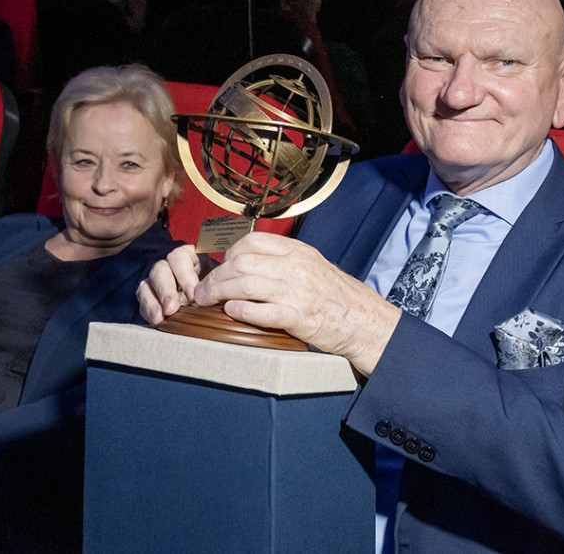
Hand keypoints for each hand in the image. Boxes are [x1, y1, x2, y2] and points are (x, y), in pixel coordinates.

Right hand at [137, 244, 212, 324]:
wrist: (212, 314)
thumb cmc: (218, 297)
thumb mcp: (219, 290)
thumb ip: (216, 290)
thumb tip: (216, 297)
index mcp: (191, 259)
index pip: (180, 257)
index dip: (184, 275)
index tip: (193, 295)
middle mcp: (171, 267)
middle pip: (161, 269)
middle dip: (166, 289)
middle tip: (172, 308)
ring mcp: (158, 281)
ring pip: (147, 283)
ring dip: (153, 301)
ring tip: (160, 317)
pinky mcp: (150, 296)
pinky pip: (143, 300)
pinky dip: (148, 310)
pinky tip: (156, 320)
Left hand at [193, 232, 400, 375]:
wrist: (363, 321)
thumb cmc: (334, 295)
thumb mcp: (311, 265)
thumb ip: (282, 260)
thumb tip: (245, 262)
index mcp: (297, 252)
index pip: (251, 242)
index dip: (227, 255)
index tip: (218, 269)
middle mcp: (296, 268)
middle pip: (241, 264)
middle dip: (214, 277)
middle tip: (200, 290)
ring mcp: (298, 292)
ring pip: (246, 285)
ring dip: (219, 293)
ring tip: (205, 301)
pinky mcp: (299, 318)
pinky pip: (263, 312)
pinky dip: (242, 311)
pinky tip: (230, 312)